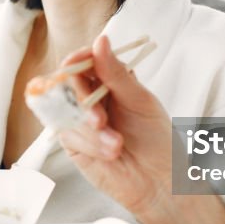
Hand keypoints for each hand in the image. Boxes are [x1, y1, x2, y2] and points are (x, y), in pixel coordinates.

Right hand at [57, 35, 173, 218]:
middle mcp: (92, 97)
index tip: (76, 63)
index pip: (84, 61)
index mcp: (110, 80)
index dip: (77, 60)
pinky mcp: (73, 143)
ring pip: (65, 110)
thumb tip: (100, 42)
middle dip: (82, 100)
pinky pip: (67, 133)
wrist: (159, 182)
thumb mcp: (140, 101)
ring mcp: (80, 119)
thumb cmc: (157, 140)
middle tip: (100, 119)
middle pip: (67, 83)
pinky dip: (89, 143)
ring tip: (116, 145)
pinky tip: (110, 152)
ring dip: (90, 130)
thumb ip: (116, 74)